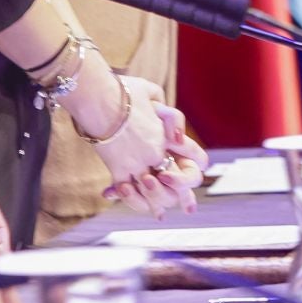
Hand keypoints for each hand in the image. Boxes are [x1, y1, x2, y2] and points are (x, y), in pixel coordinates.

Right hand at [93, 76, 200, 216]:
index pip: (194, 153)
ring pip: (152, 191)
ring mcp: (137, 162)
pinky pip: (129, 193)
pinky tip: (143, 208)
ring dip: (158, 200)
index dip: (199, 161)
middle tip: (189, 207)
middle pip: (176, 180)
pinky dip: (134, 201)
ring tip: (161, 211)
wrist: (99, 98)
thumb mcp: (152, 92)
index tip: (203, 167)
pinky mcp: (118, 169)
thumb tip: (169, 123)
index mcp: (168, 134)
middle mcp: (157, 152)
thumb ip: (163, 110)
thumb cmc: (124, 91)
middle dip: (183, 194)